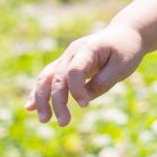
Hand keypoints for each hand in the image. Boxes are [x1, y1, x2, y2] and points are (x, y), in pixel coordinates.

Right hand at [28, 22, 146, 125]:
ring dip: (42, 100)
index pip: (74, 70)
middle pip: (58, 78)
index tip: (85, 104)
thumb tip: (84, 99)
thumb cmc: (126, 50)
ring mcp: (65, 57)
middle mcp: (72, 52)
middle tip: (63, 123)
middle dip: (58, 102)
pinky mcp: (64, 64)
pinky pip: (47, 78)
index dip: (77, 89)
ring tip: (44, 120)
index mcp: (88, 48)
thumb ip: (103, 82)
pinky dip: (39, 92)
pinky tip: (30, 107)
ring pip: (46, 78)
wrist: (124, 34)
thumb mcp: (122, 67)